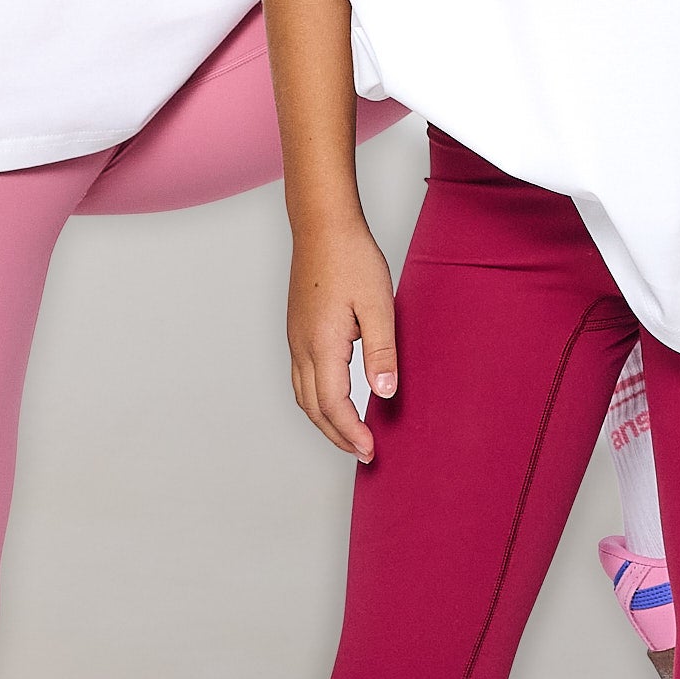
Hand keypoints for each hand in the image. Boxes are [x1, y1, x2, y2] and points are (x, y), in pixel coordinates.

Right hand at [286, 210, 398, 461]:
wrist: (322, 226)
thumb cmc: (351, 258)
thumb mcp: (379, 304)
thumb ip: (381, 351)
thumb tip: (384, 393)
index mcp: (322, 345)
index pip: (334, 405)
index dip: (351, 433)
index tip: (370, 451)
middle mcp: (302, 347)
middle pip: (314, 408)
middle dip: (337, 436)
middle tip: (363, 452)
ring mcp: (295, 339)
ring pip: (303, 395)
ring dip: (324, 421)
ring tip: (350, 434)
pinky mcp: (297, 330)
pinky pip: (301, 378)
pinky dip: (317, 400)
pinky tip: (335, 399)